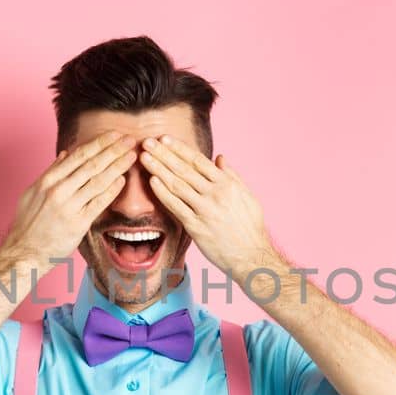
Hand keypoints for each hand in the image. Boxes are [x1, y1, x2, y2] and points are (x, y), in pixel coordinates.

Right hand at [2, 131, 136, 264]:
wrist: (24, 250)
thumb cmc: (29, 222)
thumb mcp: (34, 192)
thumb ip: (52, 172)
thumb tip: (65, 154)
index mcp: (48, 180)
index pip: (78, 156)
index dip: (98, 143)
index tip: (114, 135)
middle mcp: (58, 190)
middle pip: (91, 165)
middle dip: (113, 150)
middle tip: (129, 139)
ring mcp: (68, 206)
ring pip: (97, 181)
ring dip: (117, 166)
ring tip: (131, 156)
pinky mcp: (78, 224)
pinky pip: (98, 203)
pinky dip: (111, 190)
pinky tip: (122, 180)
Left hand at [139, 135, 276, 275]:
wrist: (252, 256)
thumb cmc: (250, 227)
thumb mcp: (247, 196)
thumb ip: (232, 176)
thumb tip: (220, 158)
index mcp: (227, 184)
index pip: (198, 161)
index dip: (179, 148)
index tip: (165, 138)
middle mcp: (215, 194)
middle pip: (184, 169)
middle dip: (163, 153)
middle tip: (146, 141)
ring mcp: (205, 210)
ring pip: (177, 185)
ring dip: (158, 169)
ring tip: (144, 157)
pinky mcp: (196, 227)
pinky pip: (176, 206)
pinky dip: (163, 193)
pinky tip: (152, 181)